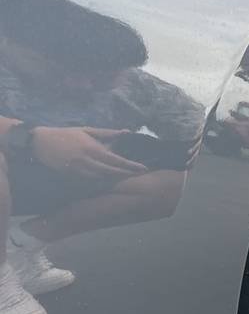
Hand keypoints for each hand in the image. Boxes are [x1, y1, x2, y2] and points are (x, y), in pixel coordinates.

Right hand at [31, 126, 147, 177]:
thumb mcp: (88, 131)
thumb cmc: (66, 134)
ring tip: (128, 179)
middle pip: (111, 172)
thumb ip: (108, 133)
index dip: (130, 165)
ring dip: (115, 180)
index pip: (116, 160)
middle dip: (126, 174)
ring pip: (101, 178)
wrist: (40, 142)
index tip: (143, 168)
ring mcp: (79, 170)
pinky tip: (111, 182)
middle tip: (139, 175)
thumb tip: (127, 132)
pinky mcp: (72, 176)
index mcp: (93, 148)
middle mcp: (87, 161)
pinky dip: (102, 182)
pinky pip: (90, 181)